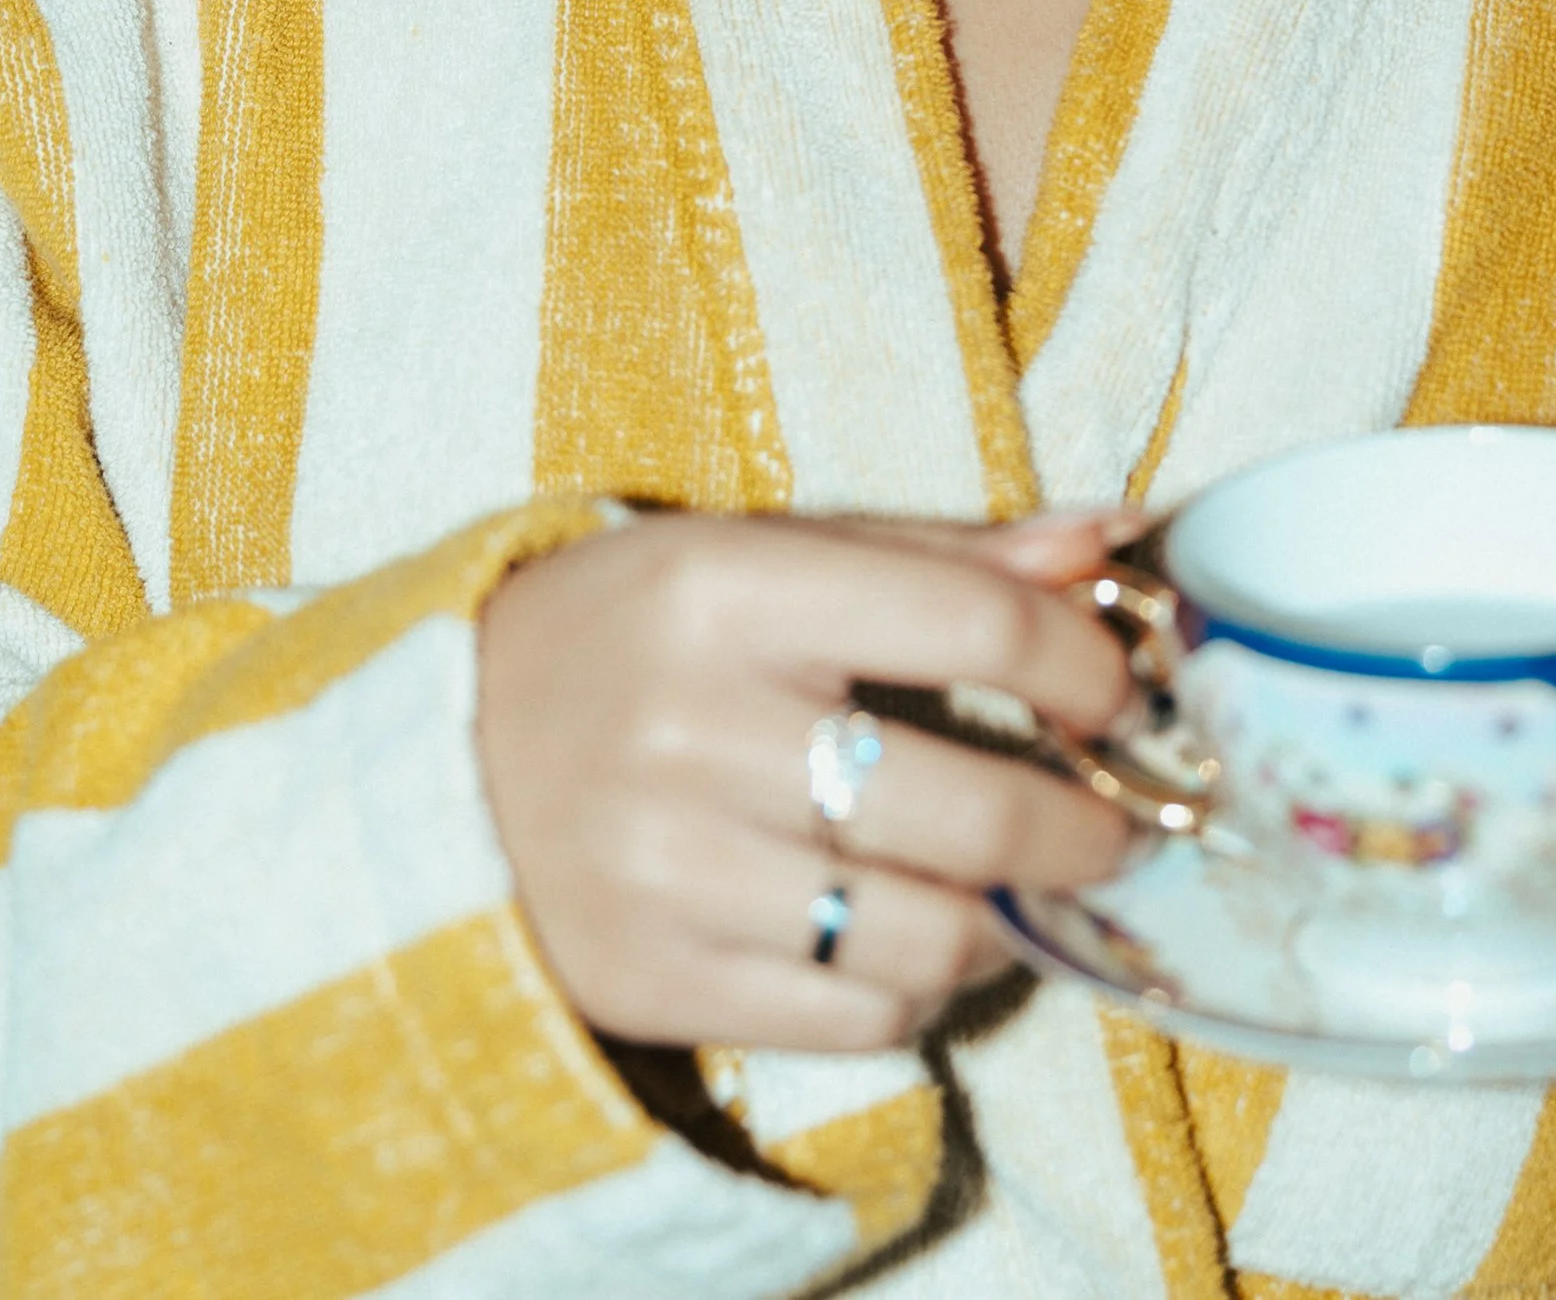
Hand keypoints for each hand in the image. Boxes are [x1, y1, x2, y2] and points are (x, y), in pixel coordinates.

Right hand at [477, 507, 1134, 1051]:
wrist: (436, 757)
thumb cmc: (633, 634)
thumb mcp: (761, 554)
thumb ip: (940, 553)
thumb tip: (1112, 539)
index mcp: (726, 589)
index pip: (969, 621)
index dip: (1082, 664)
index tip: (1119, 692)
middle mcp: (694, 730)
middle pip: (969, 807)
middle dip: (1082, 824)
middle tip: (1116, 821)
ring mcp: (668, 872)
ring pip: (925, 933)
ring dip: (1003, 921)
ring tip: (1009, 889)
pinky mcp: (653, 984)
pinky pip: (855, 1017)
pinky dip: (913, 989)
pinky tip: (907, 942)